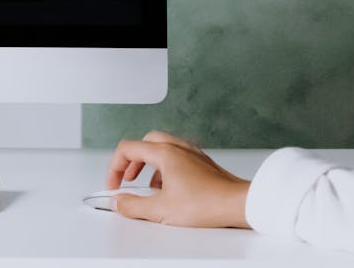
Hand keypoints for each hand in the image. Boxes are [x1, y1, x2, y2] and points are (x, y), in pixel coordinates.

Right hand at [105, 131, 250, 228]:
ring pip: (160, 149)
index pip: (127, 149)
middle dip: (131, 162)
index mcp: (164, 153)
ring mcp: (192, 154)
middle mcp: (177, 147)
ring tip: (147, 188)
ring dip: (148, 166)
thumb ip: (133, 205)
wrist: (239, 204)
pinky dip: (165, 170)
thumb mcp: (161, 210)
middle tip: (127, 179)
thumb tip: (118, 202)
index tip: (114, 185)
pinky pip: (176, 158)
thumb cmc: (208, 203)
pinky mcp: (202, 164)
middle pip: (143, 144)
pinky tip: (169, 190)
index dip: (115, 168)